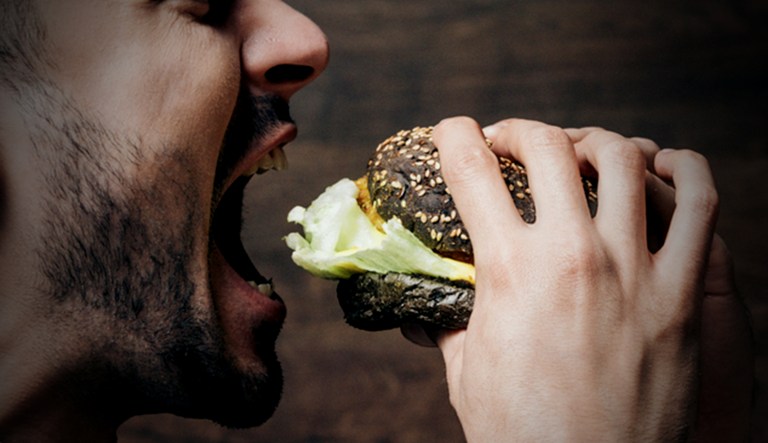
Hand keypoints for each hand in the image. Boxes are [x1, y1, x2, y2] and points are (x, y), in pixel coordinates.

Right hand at [430, 117, 719, 440]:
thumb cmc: (519, 432)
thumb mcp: (466, 371)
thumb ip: (447, 322)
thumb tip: (424, 305)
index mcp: (508, 272)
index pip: (471, 172)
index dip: (454, 137)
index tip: (452, 130)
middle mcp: (572, 257)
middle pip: (547, 147)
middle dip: (521, 130)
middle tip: (510, 140)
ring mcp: (634, 271)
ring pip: (623, 162)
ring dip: (595, 141)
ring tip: (580, 151)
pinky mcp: (683, 294)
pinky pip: (702, 207)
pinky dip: (687, 171)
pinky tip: (665, 165)